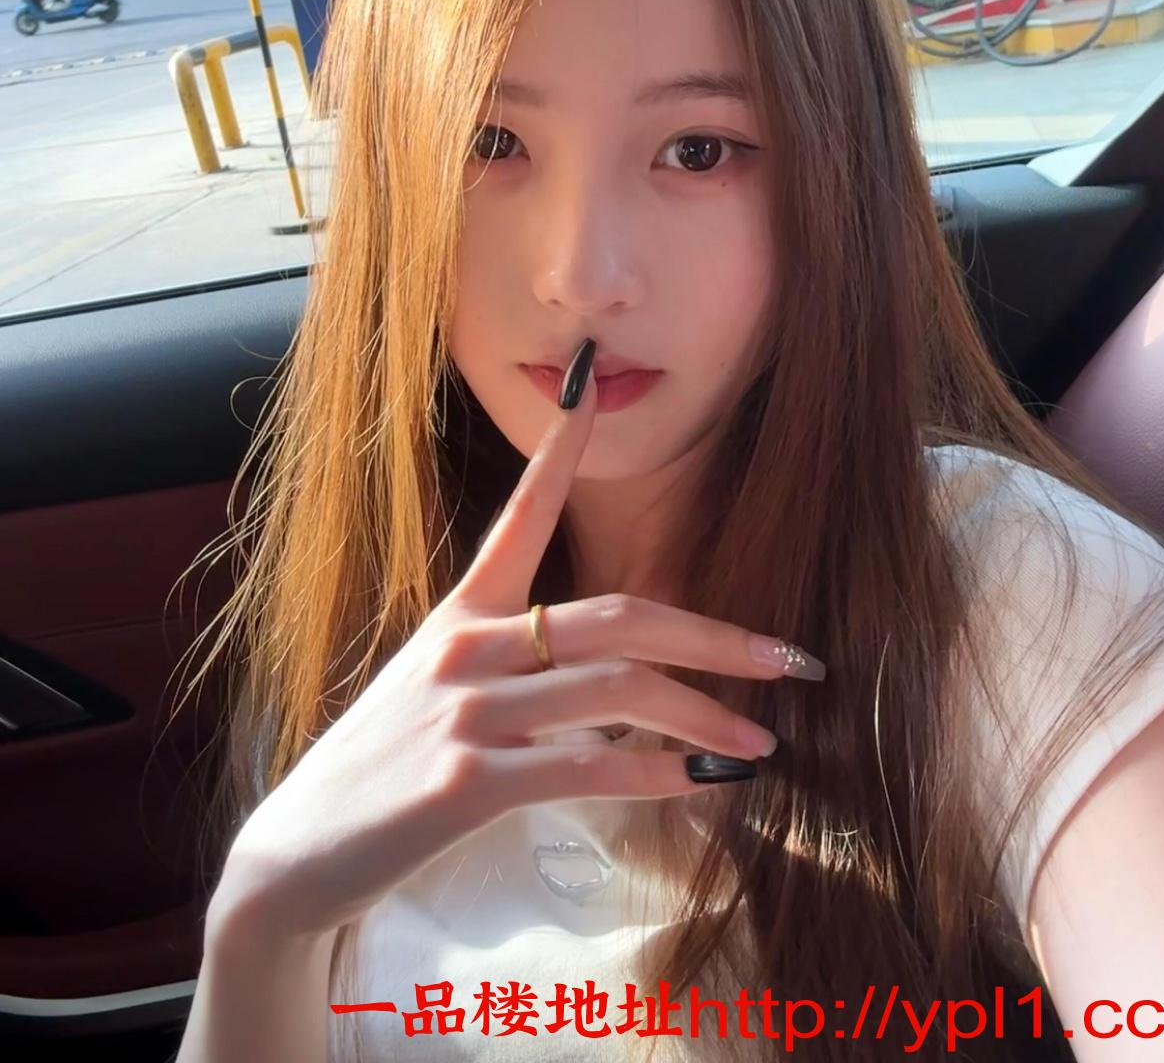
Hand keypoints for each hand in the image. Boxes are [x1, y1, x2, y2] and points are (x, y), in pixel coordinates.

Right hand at [214, 339, 822, 941]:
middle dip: (714, 636)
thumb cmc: (387, 768)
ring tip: (760, 740)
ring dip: (704, 714)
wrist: (299, 854)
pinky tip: (698, 781)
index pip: (521, 513)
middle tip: (787, 660)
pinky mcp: (465, 781)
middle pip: (617, 615)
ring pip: (615, 690)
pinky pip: (585, 766)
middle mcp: (466, 645)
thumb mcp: (441, 689)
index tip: (589, 387)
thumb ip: (518, 667)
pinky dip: (655, 773)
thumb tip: (622, 678)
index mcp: (462, 613)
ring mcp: (466, 710)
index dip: (559, 450)